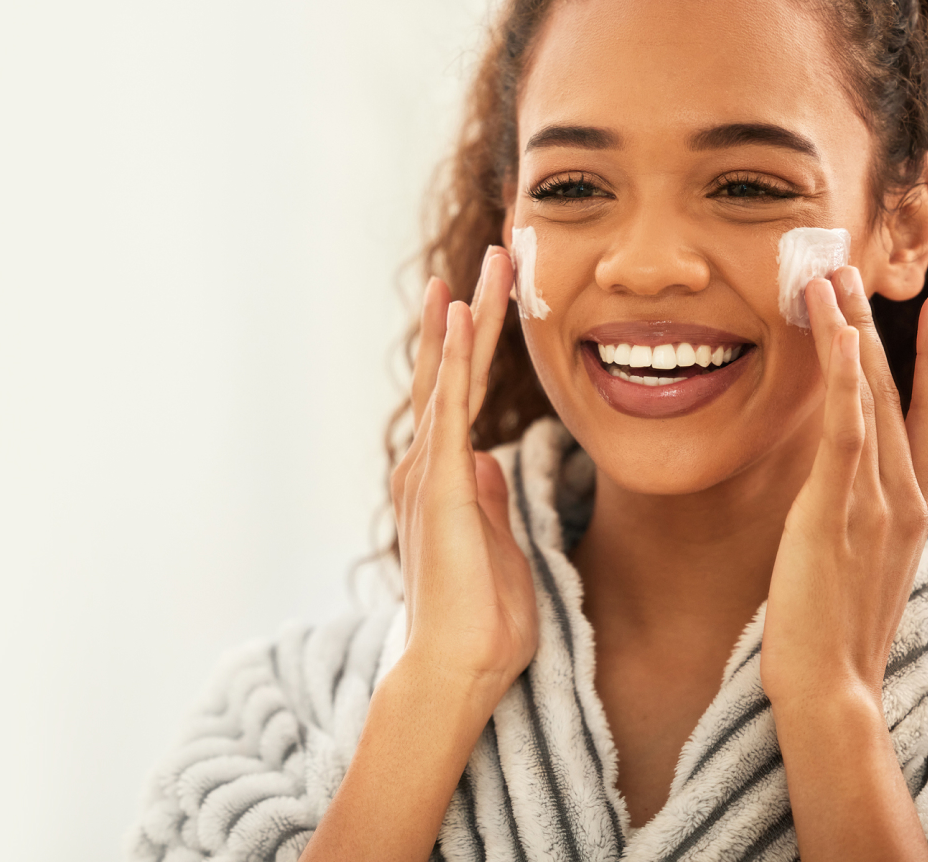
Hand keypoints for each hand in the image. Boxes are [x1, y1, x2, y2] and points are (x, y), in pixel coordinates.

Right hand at [389, 247, 538, 710]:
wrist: (456, 669)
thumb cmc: (482, 626)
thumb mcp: (498, 549)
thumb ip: (489, 503)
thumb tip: (489, 465)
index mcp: (445, 481)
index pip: (464, 397)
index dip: (477, 346)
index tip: (488, 298)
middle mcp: (428, 467)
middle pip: (453, 373)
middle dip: (474, 313)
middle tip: (496, 258)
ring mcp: (429, 473)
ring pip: (450, 377)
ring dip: (469, 318)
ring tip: (488, 266)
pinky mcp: (438, 484)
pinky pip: (448, 409)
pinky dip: (451, 359)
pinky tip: (459, 315)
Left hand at [761, 266, 927, 707]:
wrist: (831, 688)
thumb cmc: (830, 639)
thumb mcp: (853, 568)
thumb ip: (854, 525)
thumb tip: (834, 502)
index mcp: (911, 511)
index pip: (927, 417)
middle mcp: (905, 497)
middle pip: (899, 392)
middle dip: (878, 326)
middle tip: (855, 268)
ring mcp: (877, 500)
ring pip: (871, 396)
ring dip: (851, 331)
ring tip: (831, 276)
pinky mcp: (838, 507)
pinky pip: (845, 425)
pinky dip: (844, 374)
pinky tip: (835, 331)